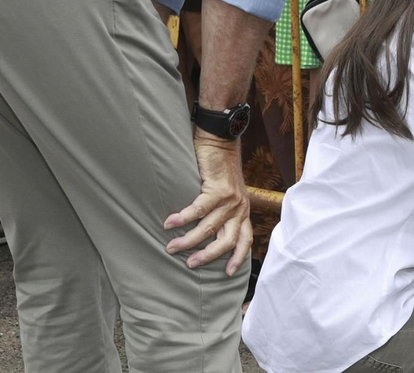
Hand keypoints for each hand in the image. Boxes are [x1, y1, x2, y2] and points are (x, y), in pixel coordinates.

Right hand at [164, 133, 252, 275]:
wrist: (220, 139)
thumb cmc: (218, 167)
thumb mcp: (226, 192)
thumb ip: (220, 210)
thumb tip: (203, 231)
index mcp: (243, 210)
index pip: (245, 239)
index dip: (238, 257)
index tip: (227, 273)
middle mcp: (240, 207)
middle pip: (227, 241)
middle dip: (208, 256)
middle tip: (190, 264)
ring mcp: (231, 198)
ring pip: (209, 228)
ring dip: (188, 240)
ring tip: (171, 247)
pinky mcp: (218, 188)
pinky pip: (198, 210)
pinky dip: (182, 218)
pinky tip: (168, 223)